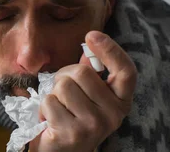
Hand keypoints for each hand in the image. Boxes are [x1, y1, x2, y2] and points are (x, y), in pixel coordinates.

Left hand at [30, 31, 137, 151]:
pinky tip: (50, 121)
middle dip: (64, 77)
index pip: (125, 71)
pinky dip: (43, 108)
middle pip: (82, 72)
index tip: (92, 35)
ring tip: (57, 109)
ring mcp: (94, 125)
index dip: (111, 50)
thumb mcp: (85, 95)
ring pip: (63, 86)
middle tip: (62, 94)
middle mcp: (114, 115)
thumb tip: (87, 49)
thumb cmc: (71, 119)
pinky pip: (49, 101)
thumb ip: (89, 74)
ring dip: (53, 93)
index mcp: (121, 102)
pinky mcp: (73, 133)